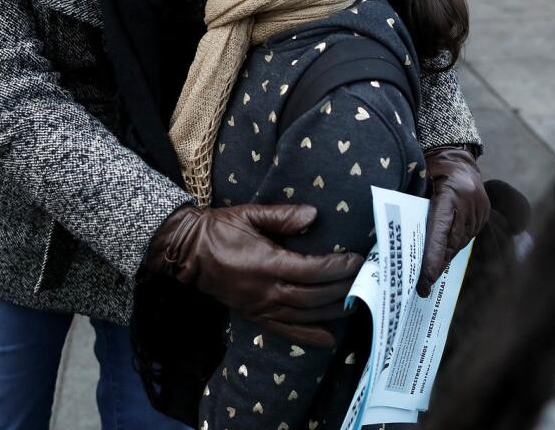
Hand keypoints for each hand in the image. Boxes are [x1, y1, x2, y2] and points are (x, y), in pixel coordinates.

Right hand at [145, 203, 363, 346]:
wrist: (188, 251)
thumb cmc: (219, 228)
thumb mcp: (249, 215)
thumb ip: (282, 216)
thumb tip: (314, 215)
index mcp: (267, 262)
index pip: (312, 270)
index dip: (338, 268)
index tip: (358, 261)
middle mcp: (266, 289)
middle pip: (313, 296)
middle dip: (342, 289)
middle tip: (366, 281)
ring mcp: (260, 306)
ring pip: (304, 316)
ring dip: (332, 312)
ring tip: (356, 304)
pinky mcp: (254, 315)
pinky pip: (285, 330)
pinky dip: (307, 337)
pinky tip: (327, 339)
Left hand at [418, 145, 489, 296]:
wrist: (457, 156)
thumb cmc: (431, 166)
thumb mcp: (418, 180)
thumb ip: (411, 204)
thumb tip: (398, 234)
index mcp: (451, 192)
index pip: (440, 231)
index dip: (432, 256)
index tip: (425, 278)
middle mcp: (469, 203)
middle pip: (451, 242)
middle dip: (436, 265)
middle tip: (422, 286)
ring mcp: (479, 210)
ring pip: (459, 243)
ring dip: (444, 259)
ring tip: (428, 277)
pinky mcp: (483, 214)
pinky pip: (466, 237)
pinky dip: (452, 248)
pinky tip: (441, 258)